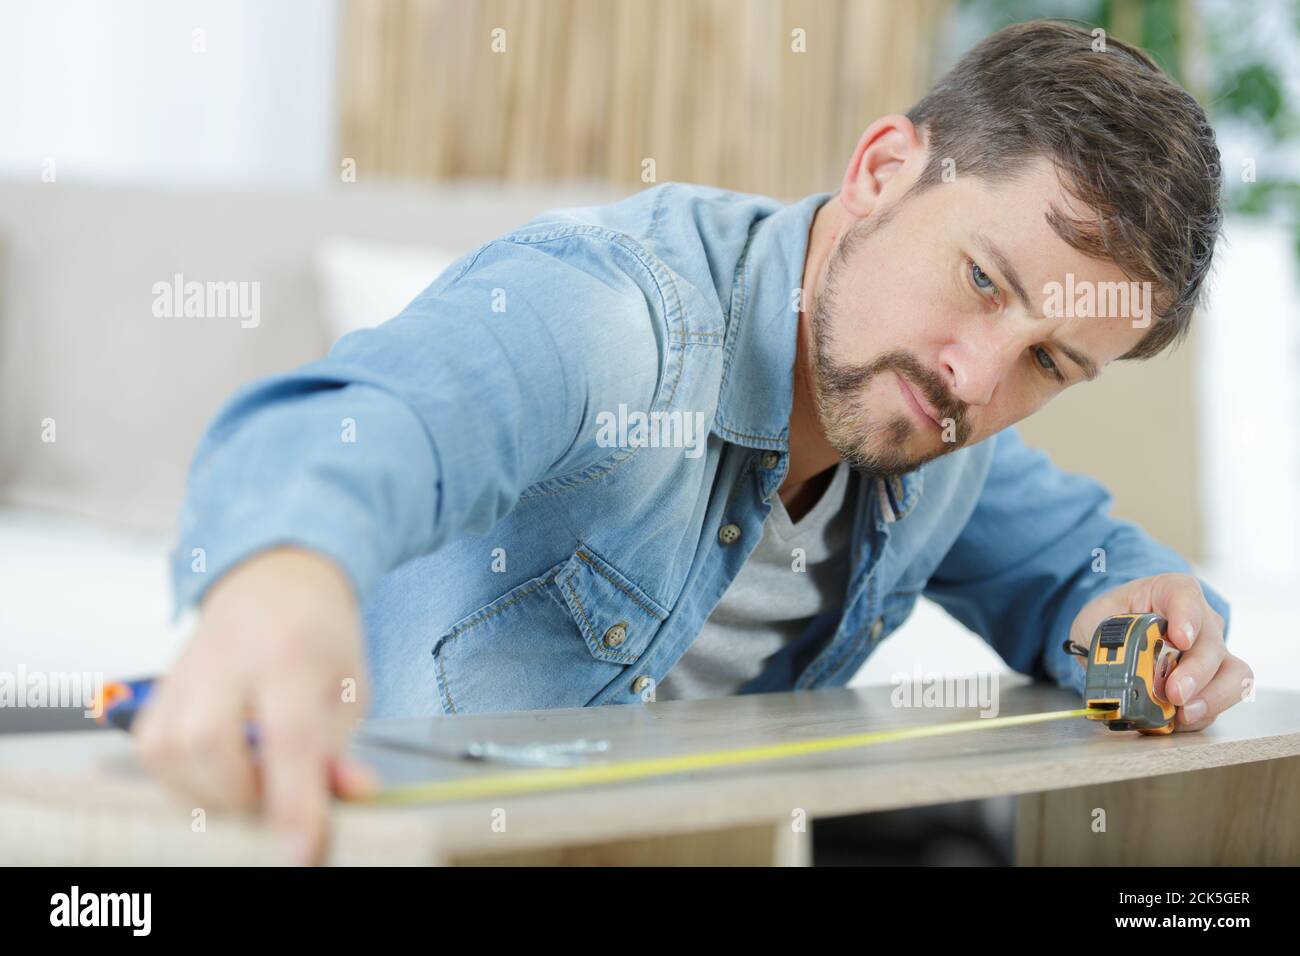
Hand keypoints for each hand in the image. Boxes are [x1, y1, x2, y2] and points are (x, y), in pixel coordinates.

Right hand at [133, 547, 377, 863]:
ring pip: (171, 752)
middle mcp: (228, 656)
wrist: (274, 578)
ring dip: (211, 790)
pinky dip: (182, 777)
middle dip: (243, 794)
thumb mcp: (350, 687)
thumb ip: (341, 747)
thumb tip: (350, 796)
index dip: (295, 799)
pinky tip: (218, 770)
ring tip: (250, 782)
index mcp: (290, 652)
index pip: (288, 736)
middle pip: (211, 744)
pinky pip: (150, 750)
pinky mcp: (158, 687)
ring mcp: (184, 670)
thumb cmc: (319, 637)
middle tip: (275, 798)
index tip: (302, 851)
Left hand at [1067, 572, 1251, 731]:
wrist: (1118, 636)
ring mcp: (1213, 653)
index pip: (1186, 596)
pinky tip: (1179, 721)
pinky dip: (1202, 714)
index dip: (1187, 617)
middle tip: (1175, 692)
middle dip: (1196, 672)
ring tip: (1184, 713)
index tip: (1180, 638)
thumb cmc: (1112, 618)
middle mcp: (1201, 621)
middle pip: (1211, 644)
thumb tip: (1114, 662)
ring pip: (1233, 675)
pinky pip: (1220, 701)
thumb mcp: (1096, 618)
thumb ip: (1104, 635)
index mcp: (1170, 592)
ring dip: (1211, 698)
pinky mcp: (1214, 682)